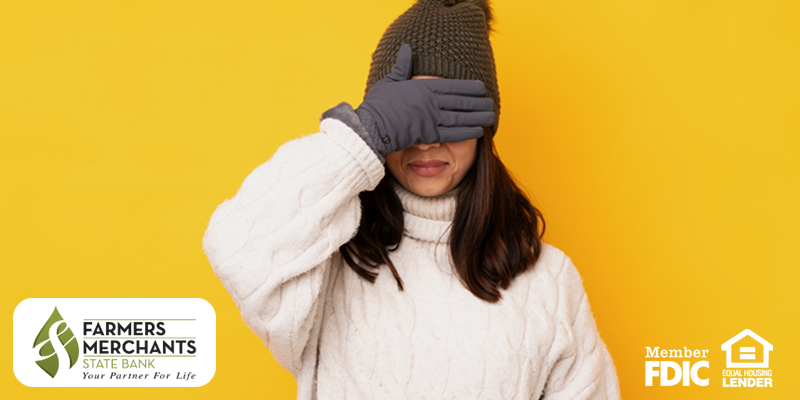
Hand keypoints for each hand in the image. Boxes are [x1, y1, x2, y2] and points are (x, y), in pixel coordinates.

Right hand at [356, 44, 495, 155]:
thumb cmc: (378, 105)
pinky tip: (478, 131)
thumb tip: (406, 49)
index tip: (481, 88)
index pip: (452, 86)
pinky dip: (466, 132)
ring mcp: (431, 118)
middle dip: (478, 103)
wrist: (371, 126)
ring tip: (491, 117)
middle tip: (491, 103)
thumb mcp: (390, 81)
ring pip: (460, 118)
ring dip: (477, 117)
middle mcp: (430, 102)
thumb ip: (402, 67)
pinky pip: (452, 134)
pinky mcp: (429, 135)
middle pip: (460, 102)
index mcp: (423, 87)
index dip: (469, 87)